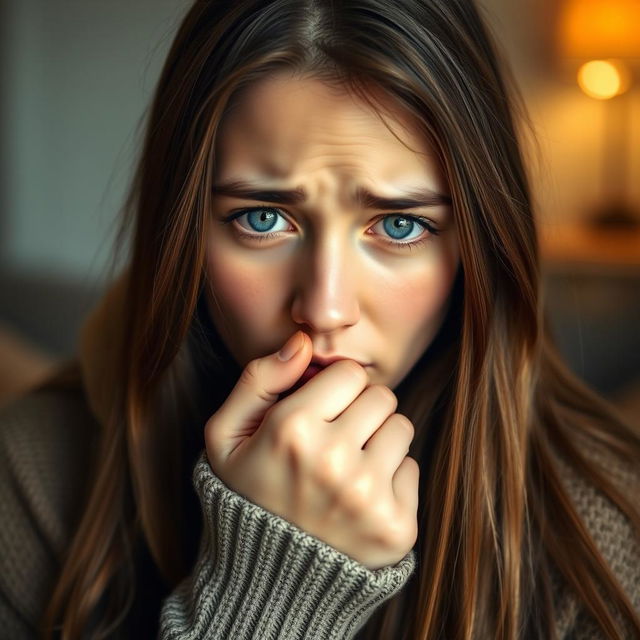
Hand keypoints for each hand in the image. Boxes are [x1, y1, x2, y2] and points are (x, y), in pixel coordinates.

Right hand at [204, 331, 418, 569]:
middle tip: (335, 439)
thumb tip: (303, 342)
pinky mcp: (396, 526)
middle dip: (360, 410)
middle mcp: (334, 461)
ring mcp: (368, 496)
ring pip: (402, 428)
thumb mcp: (226, 436)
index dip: (335, 388)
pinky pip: (411, 469)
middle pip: (382, 397)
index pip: (350, 373)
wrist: (269, 576)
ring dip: (378, 440)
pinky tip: (359, 497)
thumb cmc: (247, 493)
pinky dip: (390, 478)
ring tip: (347, 466)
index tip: (321, 409)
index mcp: (292, 430)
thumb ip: (259, 380)